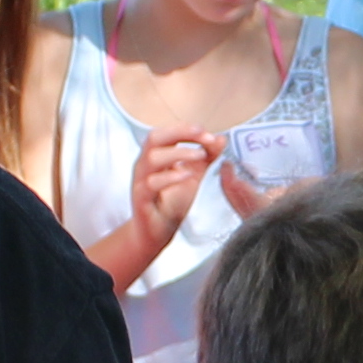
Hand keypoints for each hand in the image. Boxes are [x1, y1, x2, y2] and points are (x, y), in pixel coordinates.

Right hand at [129, 129, 218, 248]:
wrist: (155, 233)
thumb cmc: (170, 203)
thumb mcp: (193, 177)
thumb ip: (206, 158)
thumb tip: (220, 138)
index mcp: (156, 155)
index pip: (167, 133)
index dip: (187, 129)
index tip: (208, 135)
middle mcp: (145, 165)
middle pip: (155, 138)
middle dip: (180, 132)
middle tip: (203, 136)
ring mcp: (141, 181)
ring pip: (152, 158)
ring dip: (179, 153)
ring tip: (200, 156)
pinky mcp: (142, 199)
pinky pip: (151, 183)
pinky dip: (170, 176)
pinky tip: (186, 175)